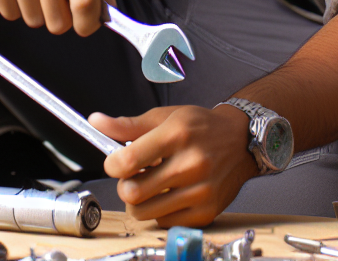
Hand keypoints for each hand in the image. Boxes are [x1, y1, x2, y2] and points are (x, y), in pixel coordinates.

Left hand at [91, 104, 257, 226]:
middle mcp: (190, 164)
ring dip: (140, 200)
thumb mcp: (165, 116)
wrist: (241, 140)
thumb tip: (96, 122)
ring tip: (151, 184)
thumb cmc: (201, 126)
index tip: (115, 162)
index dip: (112, 164)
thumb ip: (128, 124)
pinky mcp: (206, 212)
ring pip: (144, 212)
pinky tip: (170, 193)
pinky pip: (164, 222)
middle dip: (125, 184)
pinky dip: (160, 211)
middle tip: (133, 175)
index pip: (128, 161)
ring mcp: (200, 191)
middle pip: (132, 192)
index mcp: (177, 134)